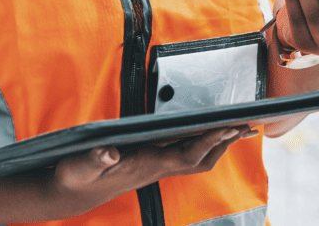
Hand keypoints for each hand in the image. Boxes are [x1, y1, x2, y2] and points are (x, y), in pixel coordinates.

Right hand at [49, 126, 255, 216]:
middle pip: (200, 158)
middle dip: (224, 142)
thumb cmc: (75, 177)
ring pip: (195, 157)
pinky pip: (184, 152)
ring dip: (217, 143)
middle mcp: (156, 166)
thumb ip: (93, 159)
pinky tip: (204, 132)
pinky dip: (200, 141)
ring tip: (236, 128)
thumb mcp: (78, 167)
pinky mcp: (150, 161)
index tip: (229, 126)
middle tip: (247, 125)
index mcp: (145, 164)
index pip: (186, 154)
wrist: (71, 194)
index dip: (209, 140)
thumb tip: (109, 151)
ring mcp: (154, 165)